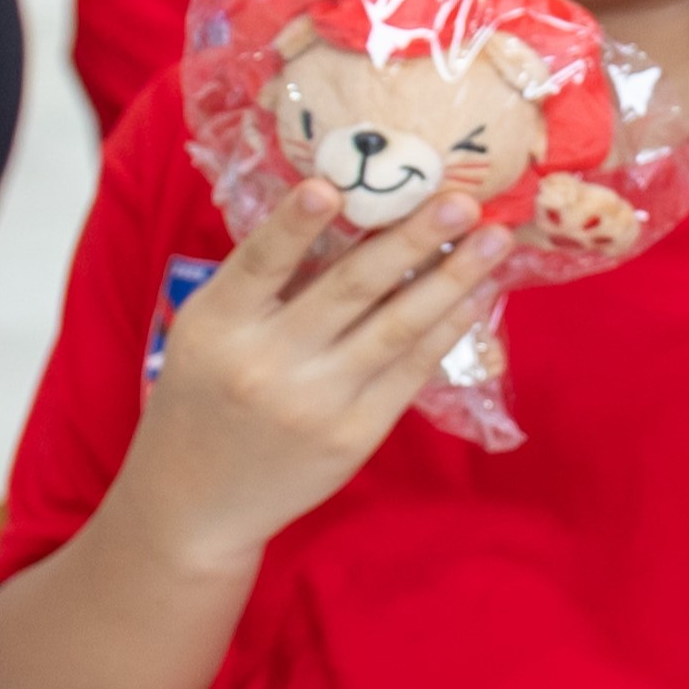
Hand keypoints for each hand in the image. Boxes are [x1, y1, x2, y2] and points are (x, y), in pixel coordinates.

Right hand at [114, 182, 516, 559]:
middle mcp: (265, 362)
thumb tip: (348, 214)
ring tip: (494, 239)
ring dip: (452, 278)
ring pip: (396, 327)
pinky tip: (475, 296)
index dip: (294, 225)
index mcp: (216, 326)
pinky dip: (447, 329)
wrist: (194, 501)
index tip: (330, 186)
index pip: (260, 264)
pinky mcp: (354, 434)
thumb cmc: (204, 396)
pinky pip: (411, 371)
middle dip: (411, 240)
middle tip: (461, 199)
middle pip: (350, 289)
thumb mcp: (209, 334)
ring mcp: (315, 402)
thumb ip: (263, 285)